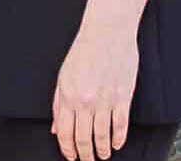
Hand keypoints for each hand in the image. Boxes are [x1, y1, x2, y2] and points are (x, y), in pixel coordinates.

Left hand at [52, 22, 138, 159]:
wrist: (107, 33)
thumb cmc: (83, 52)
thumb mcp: (63, 76)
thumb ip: (59, 104)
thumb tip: (56, 128)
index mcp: (68, 96)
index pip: (65, 132)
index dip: (68, 149)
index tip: (71, 156)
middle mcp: (86, 101)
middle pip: (84, 138)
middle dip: (85, 154)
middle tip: (88, 160)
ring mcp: (106, 100)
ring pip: (103, 135)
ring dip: (102, 150)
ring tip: (102, 155)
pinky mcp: (123, 97)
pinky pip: (121, 125)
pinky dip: (119, 139)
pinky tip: (117, 144)